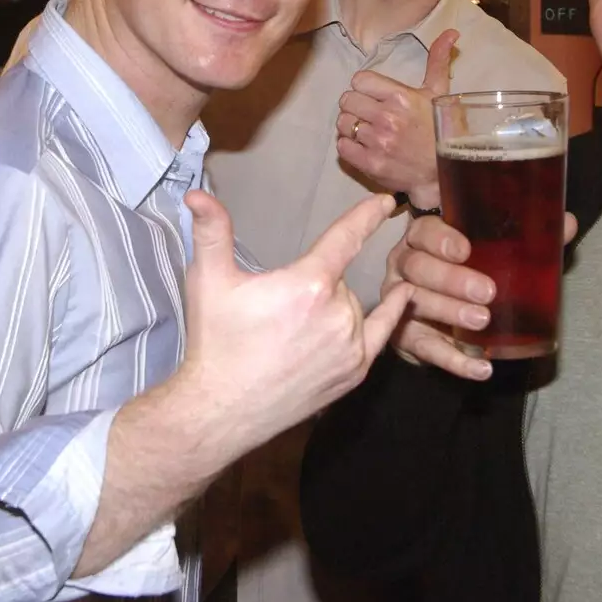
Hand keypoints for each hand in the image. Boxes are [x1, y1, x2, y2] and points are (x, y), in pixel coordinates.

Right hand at [175, 190, 413, 456]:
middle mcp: (338, 313)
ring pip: (353, 306)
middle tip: (279, 308)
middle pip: (339, 280)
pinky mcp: (355, 372)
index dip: (366, 216)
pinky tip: (404, 295)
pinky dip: (390, 314)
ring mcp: (351, 346)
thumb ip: (211, 232)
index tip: (386, 201)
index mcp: (308, 284)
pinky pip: (381, 334)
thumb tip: (197, 193)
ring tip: (296, 329)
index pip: (346, 238)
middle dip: (316, 283)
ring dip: (335, 306)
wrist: (223, 408)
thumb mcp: (208, 281)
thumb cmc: (217, 342)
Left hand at [336, 28, 456, 208]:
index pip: (359, 80)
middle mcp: (387, 118)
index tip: (374, 95)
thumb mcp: (439, 93)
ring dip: (350, 125)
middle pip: (347, 100)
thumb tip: (451, 32)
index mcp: (401, 97)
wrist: (442, 172)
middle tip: (368, 113)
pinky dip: (348, 146)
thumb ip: (437, 61)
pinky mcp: (370, 163)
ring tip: (365, 129)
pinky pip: (342, 146)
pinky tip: (363, 146)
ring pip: (342, 123)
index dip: (364, 87)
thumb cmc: (439, 129)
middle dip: (356, 105)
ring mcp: (377, 142)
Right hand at [384, 211, 578, 380]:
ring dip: (448, 312)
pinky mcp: (405, 336)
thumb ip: (526, 239)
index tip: (465, 250)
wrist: (437, 317)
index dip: (440, 239)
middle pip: (417, 267)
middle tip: (486, 291)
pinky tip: (481, 366)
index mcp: (422, 238)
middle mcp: (405, 266)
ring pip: (415, 303)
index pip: (423, 231)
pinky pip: (425, 349)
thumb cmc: (467, 272)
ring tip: (482, 321)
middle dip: (450, 279)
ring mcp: (399, 301)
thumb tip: (567, 224)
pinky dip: (454, 360)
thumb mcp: (491, 251)